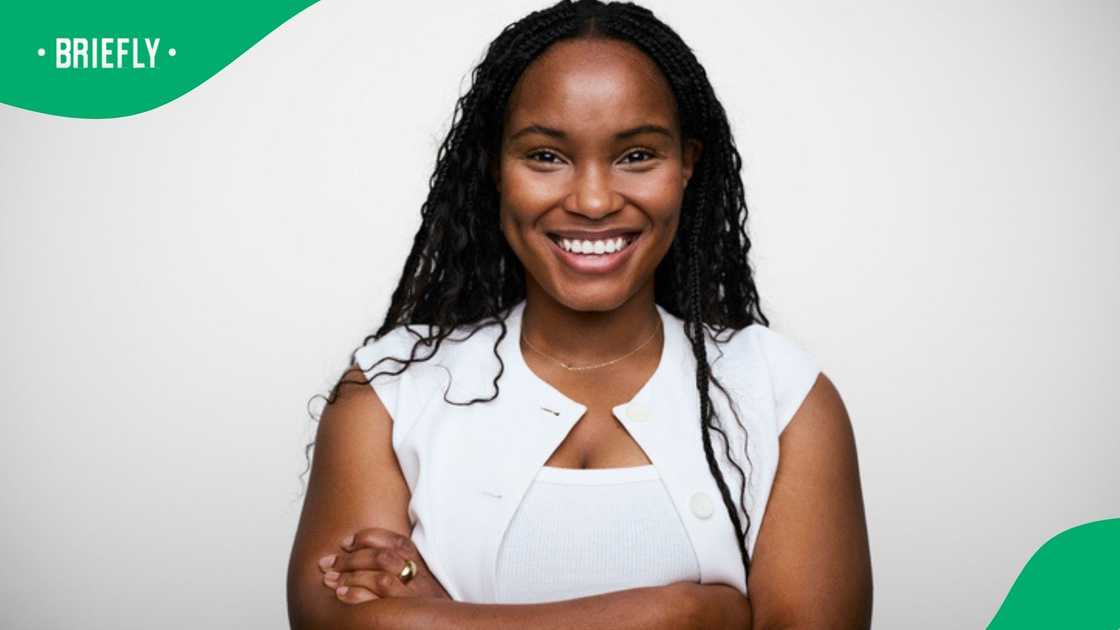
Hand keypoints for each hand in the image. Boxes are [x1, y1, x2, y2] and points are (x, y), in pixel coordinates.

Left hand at [318, 526, 451, 604]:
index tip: (346, 542)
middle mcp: (419, 581)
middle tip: (327, 562)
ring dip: (350, 576)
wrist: (446, 628)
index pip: (396, 542)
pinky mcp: (404, 617)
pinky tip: (340, 595)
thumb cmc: (426, 606)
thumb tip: (362, 552)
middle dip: (350, 558)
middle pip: (383, 558)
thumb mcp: (420, 581)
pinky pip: (378, 605)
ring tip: (329, 579)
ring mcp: (412, 600)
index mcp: (421, 566)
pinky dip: (356, 597)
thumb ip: (401, 565)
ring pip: (380, 579)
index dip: (367, 538)